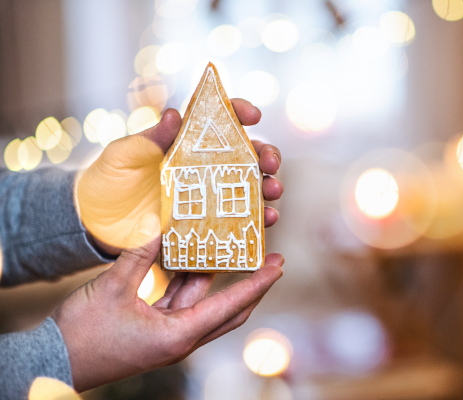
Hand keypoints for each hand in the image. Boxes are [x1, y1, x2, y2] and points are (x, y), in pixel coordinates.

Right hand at [52, 213, 283, 391]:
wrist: (52, 361)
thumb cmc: (83, 334)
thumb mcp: (113, 288)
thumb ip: (139, 255)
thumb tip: (158, 226)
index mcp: (178, 336)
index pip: (230, 306)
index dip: (256, 284)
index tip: (279, 266)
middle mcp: (181, 338)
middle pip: (228, 309)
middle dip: (251, 285)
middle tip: (271, 260)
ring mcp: (169, 334)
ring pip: (204, 302)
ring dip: (217, 277)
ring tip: (232, 248)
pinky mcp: (156, 329)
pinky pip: (181, 301)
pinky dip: (189, 280)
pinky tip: (193, 257)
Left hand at [77, 100, 282, 255]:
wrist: (97, 224)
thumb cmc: (108, 180)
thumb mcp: (123, 155)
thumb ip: (148, 138)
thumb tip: (172, 114)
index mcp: (186, 141)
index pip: (219, 119)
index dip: (240, 112)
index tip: (253, 115)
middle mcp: (204, 165)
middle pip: (247, 154)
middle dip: (266, 155)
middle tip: (270, 164)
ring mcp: (208, 194)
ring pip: (250, 186)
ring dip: (268, 187)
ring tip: (273, 194)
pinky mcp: (207, 222)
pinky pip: (238, 218)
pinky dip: (257, 218)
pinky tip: (265, 221)